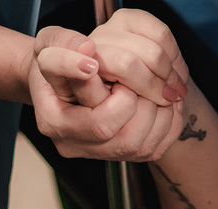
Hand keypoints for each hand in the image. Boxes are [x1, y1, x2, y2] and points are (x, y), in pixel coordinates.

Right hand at [28, 9, 187, 159]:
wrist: (63, 78)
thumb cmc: (56, 58)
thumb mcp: (49, 44)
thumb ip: (64, 44)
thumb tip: (89, 50)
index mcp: (55, 123)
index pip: (98, 122)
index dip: (121, 98)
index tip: (128, 76)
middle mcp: (77, 146)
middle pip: (126, 139)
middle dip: (142, 106)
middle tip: (137, 81)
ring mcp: (101, 154)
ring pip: (144, 146)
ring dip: (158, 114)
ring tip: (153, 88)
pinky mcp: (123, 156)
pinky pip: (156, 149)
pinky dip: (168, 124)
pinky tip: (161, 101)